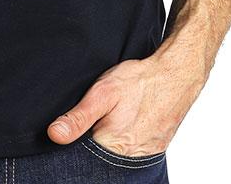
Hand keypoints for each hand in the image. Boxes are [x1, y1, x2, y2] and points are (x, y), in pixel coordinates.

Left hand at [46, 48, 206, 156]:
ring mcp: (146, 154)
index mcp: (113, 146)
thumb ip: (78, 117)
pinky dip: (129, 138)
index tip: (84, 122)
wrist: (176, 74)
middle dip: (96, 138)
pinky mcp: (156, 148)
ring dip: (113, 139)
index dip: (79, 139)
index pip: (84, 155)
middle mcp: (130, 157)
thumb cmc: (140, 81)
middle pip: (102, 156)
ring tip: (117, 116)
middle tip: (104, 114)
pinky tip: (129, 121)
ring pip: (118, 154)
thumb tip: (54, 135)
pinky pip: (135, 150)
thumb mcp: (103, 92)